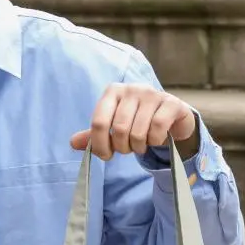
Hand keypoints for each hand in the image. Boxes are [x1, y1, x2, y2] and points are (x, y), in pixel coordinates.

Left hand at [70, 83, 197, 160]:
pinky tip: (155, 139)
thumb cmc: (138, 121)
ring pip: (138, 132)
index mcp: (113, 92)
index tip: (106, 155)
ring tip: (141, 145)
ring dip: (138, 147)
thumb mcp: (114, 126)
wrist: (171, 116)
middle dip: (122, 147)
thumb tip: (72, 143)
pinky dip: (154, 141)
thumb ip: (95, 134)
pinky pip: (157, 129)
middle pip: (119, 129)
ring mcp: (152, 94)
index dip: (99, 145)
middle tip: (127, 149)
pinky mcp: (171, 103)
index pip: (99, 122)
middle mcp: (132, 89)